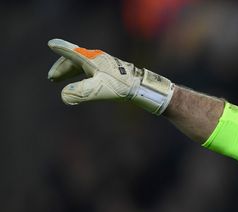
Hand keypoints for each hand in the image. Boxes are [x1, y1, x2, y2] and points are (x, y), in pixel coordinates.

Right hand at [47, 38, 173, 114]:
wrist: (140, 86)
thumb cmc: (120, 85)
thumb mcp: (99, 89)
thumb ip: (81, 91)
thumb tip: (64, 96)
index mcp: (90, 59)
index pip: (71, 52)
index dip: (61, 48)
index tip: (51, 44)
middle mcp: (95, 59)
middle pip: (73, 59)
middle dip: (61, 68)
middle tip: (52, 78)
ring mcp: (102, 64)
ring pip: (80, 65)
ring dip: (69, 71)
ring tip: (59, 80)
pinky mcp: (109, 71)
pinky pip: (89, 70)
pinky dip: (80, 74)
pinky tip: (81, 82)